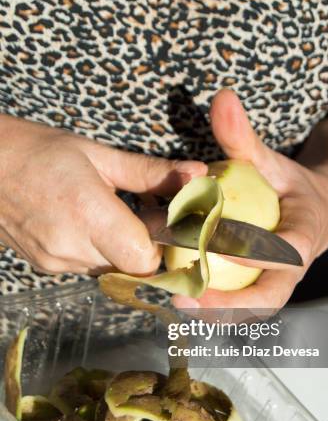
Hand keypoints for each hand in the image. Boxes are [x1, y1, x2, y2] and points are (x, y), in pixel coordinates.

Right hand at [0, 115, 205, 274]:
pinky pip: (88, 267)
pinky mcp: (45, 267)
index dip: (162, 246)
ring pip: (110, 270)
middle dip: (145, 246)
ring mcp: (55, 262)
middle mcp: (70, 246)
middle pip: (130, 268)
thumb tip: (197, 175)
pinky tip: (89, 224)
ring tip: (112, 215)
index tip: (166, 224)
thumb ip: (150, 173)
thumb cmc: (37, 151)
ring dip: (121, 249)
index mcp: (88, 213)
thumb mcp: (98, 155)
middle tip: (145, 215)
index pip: (144, 259)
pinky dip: (98, 251)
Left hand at [173, 89, 327, 308]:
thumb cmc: (290, 186)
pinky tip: (176, 295)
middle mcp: (293, 268)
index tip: (217, 245)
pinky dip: (212, 305)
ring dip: (217, 312)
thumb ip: (244, 137)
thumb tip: (222, 96)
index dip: (255, 251)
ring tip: (176, 303)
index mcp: (303, 235)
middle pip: (271, 297)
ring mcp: (277, 283)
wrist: (318, 210)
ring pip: (253, 308)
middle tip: (190, 296)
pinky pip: (240, 303)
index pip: (286, 250)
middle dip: (233, 303)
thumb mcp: (270, 160)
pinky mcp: (261, 288)